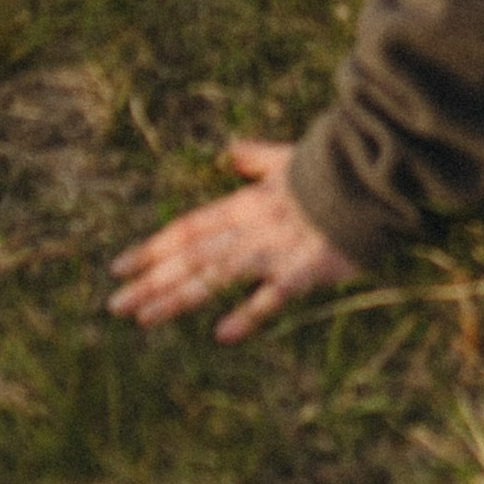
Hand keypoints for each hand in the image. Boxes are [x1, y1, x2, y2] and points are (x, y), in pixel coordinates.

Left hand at [106, 139, 358, 339]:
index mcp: (243, 204)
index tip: (118, 266)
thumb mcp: (285, 160)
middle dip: (151, 280)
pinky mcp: (302, 270)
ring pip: (217, 275)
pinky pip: (271, 295)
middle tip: (114, 304)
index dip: (152, 248)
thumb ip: (254, 159)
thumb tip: (229, 150)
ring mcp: (273, 250)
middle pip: (191, 256)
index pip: (188, 228)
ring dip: (179, 296)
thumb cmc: (329, 170)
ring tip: (144, 319)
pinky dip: (248, 313)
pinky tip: (222, 334)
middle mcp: (248, 228)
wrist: (369, 174)